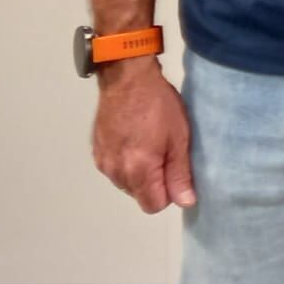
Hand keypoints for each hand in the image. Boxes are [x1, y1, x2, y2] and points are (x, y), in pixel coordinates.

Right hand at [91, 59, 194, 213]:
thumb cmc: (158, 105)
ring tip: (149, 142)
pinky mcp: (97, 150)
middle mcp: (115, 172)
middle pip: (139, 195)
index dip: (169, 192)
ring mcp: (103, 162)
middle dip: (154, 182)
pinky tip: (134, 139)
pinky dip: (126, 161)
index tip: (175, 170)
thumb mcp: (178, 138)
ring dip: (139, 172)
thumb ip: (180, 173)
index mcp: (137, 171)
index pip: (153, 205)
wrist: (127, 78)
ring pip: (126, 183)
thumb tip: (186, 201)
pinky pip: (115, 168)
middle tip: (165, 151)